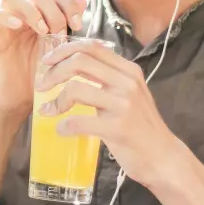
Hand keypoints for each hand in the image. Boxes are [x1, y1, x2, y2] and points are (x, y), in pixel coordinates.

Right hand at [0, 0, 87, 123]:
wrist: (19, 100)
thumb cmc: (40, 75)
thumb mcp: (59, 49)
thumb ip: (68, 25)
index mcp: (40, 13)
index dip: (67, 2)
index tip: (77, 24)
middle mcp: (20, 13)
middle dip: (53, 11)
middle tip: (59, 33)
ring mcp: (2, 22)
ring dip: (31, 10)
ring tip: (42, 30)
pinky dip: (3, 15)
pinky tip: (17, 26)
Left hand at [34, 39, 181, 187]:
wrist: (163, 157)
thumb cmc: (140, 126)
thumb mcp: (128, 94)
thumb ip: (107, 78)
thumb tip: (71, 65)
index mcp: (129, 70)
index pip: (91, 47)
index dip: (64, 50)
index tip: (47, 61)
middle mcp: (127, 82)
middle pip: (79, 62)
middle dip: (53, 72)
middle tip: (41, 85)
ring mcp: (124, 104)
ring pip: (76, 89)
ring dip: (55, 100)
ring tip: (48, 111)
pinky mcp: (119, 128)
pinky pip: (79, 122)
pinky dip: (64, 126)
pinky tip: (62, 131)